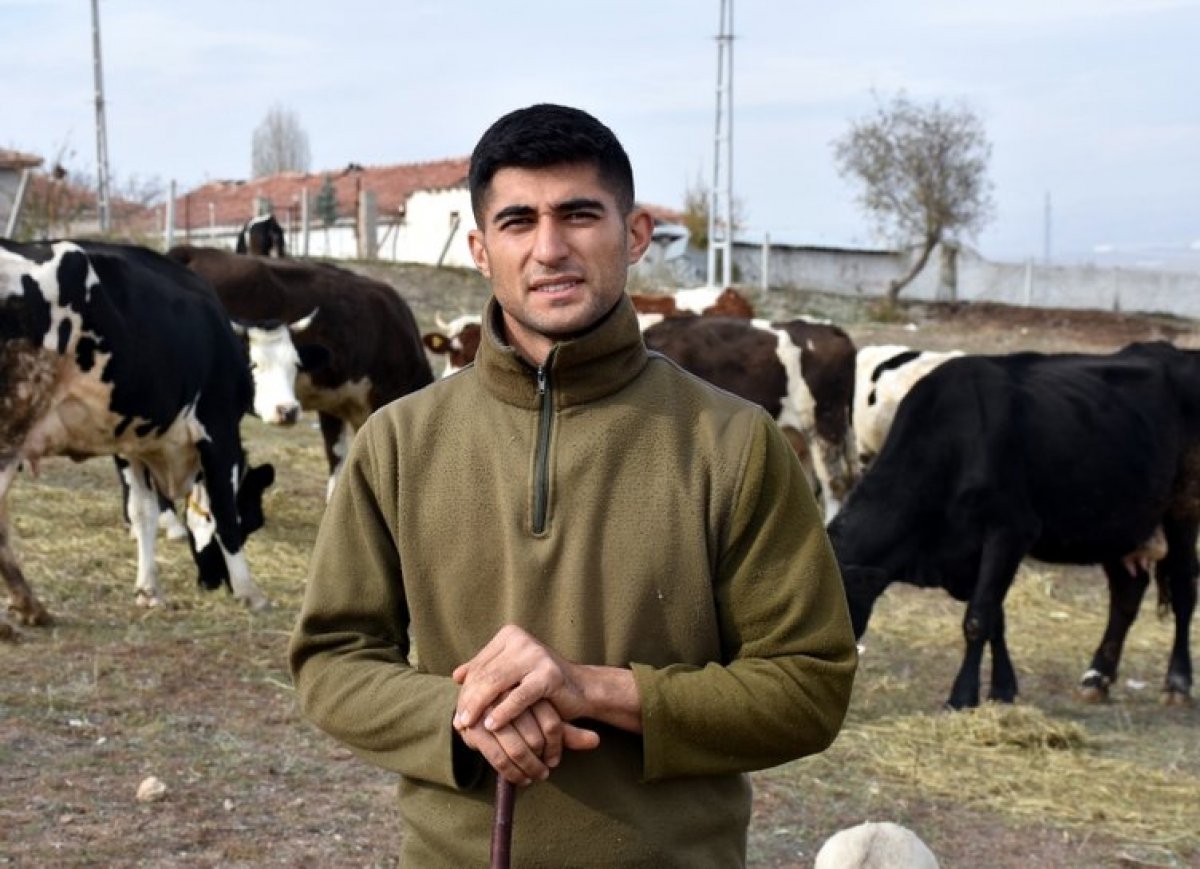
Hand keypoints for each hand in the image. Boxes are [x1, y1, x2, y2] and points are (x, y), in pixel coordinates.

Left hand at [452, 625, 589, 732]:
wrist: (580, 690)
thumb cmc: (541, 685)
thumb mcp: (511, 675)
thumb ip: (486, 671)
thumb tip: (456, 676)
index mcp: (510, 635)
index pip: (479, 664)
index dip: (466, 690)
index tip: (456, 711)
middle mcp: (522, 640)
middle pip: (485, 673)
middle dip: (469, 701)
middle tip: (459, 722)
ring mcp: (536, 654)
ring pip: (496, 683)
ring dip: (479, 707)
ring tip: (469, 726)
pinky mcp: (549, 674)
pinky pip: (518, 696)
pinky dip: (503, 712)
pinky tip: (491, 726)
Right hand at [456, 698, 598, 784]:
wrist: (483, 713)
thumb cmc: (521, 718)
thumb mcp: (544, 721)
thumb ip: (568, 732)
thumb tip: (596, 741)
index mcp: (529, 687)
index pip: (552, 723)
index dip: (556, 747)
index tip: (554, 761)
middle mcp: (509, 696)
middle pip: (535, 737)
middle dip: (540, 761)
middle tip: (544, 772)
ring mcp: (489, 712)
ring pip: (518, 749)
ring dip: (529, 769)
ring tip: (536, 777)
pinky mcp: (474, 729)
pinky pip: (498, 758)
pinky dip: (511, 773)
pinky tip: (519, 779)